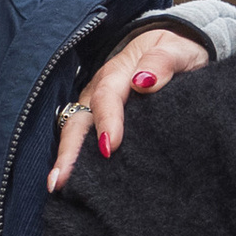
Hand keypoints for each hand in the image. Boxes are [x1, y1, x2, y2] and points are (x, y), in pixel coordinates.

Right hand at [47, 26, 208, 188]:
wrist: (174, 51)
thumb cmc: (177, 52)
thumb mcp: (178, 49)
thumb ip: (163, 61)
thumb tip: (143, 81)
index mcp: (119, 72)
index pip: (108, 97)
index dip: (107, 121)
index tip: (109, 146)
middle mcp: (100, 90)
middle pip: (80, 120)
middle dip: (70, 149)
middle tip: (61, 179)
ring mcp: (95, 107)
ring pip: (76, 132)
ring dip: (67, 159)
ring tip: (57, 186)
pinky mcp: (99, 122)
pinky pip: (85, 141)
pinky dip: (77, 161)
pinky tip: (74, 184)